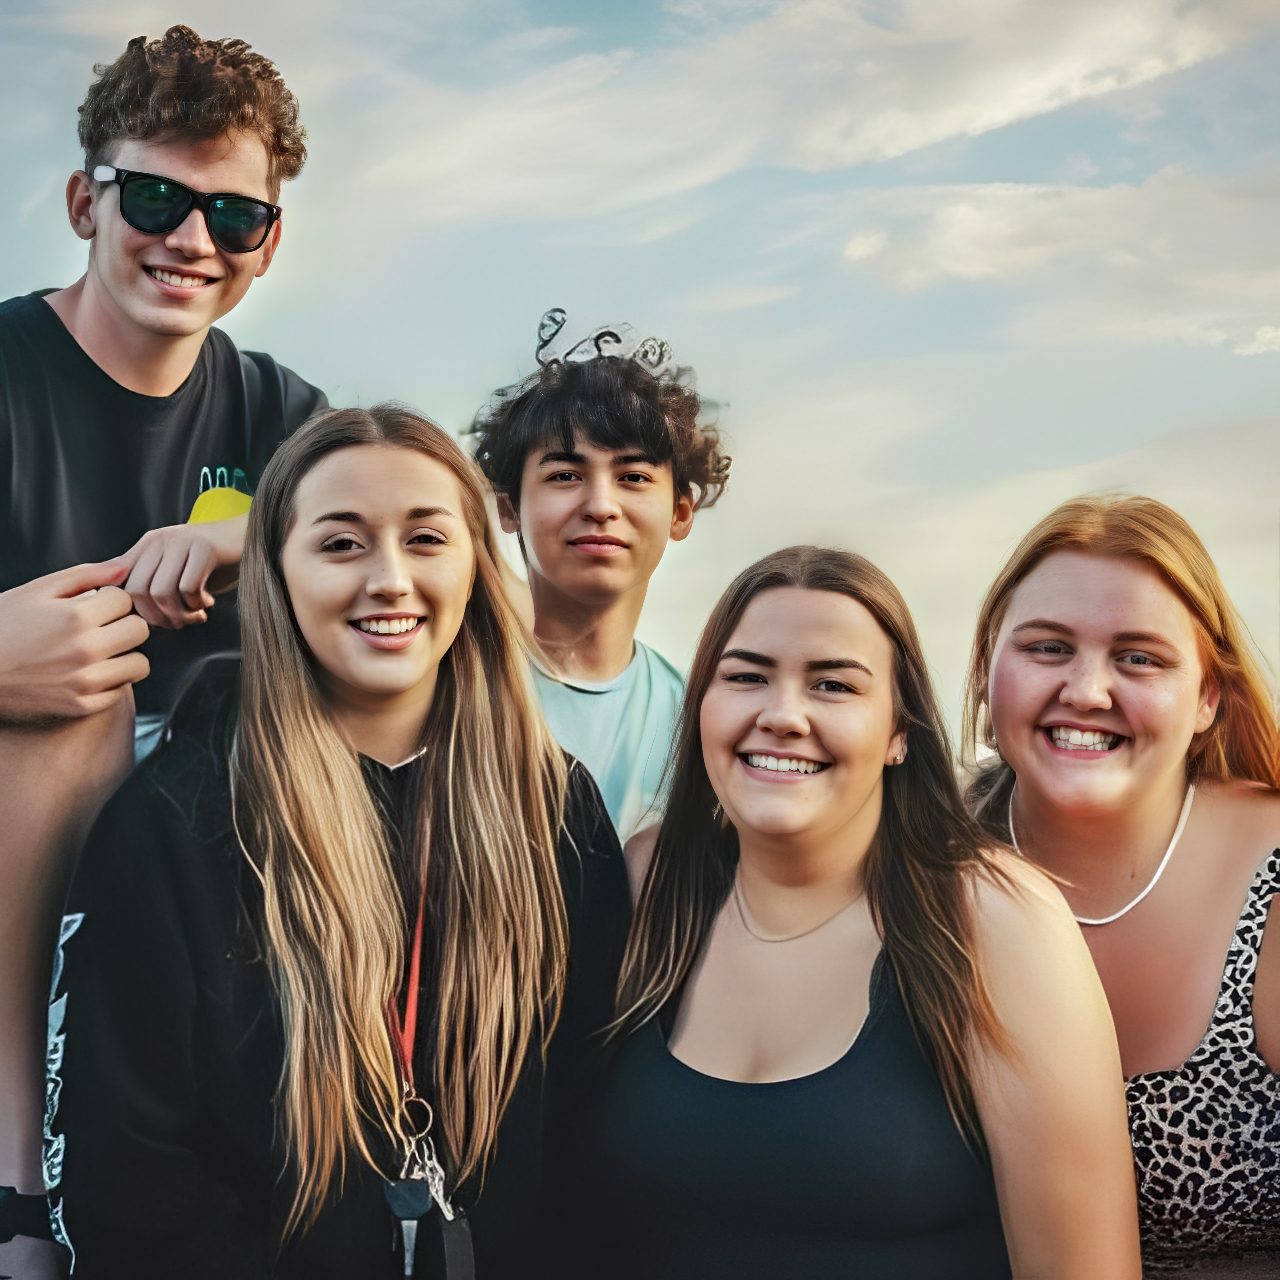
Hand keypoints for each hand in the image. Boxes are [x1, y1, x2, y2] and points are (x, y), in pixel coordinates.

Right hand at [0, 561, 149, 723]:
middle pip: (140, 630)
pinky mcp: (81, 706)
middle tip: (101, 628)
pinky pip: (120, 691)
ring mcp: (84, 681)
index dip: (111, 600)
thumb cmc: (3, 625)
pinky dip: (110, 681)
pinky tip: (88, 672)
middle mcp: (85, 650)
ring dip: (125, 655)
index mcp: (76, 616)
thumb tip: (124, 567)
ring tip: (99, 651)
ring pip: (139, 664)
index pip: (126, 600)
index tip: (94, 606)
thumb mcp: (37, 591)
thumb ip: (86, 575)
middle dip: (123, 625)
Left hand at [119, 515, 246, 628]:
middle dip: (158, 617)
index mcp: (147, 545)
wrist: (251, 539)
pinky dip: (197, 604)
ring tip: (195, 616)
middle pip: (139, 590)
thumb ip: (148, 582)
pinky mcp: (204, 548)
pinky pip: (188, 588)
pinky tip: (208, 602)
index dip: (133, 609)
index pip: (120, 582)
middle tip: (178, 623)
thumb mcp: (175, 571)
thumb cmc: (213, 562)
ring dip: (180, 615)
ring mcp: (181, 542)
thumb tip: (119, 605)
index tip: (156, 622)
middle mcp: (159, 540)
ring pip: (162, 592)